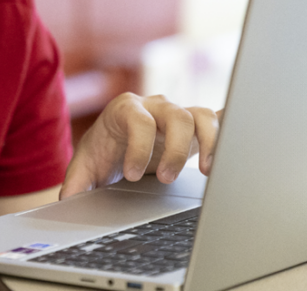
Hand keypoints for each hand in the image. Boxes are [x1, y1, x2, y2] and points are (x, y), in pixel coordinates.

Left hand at [60, 93, 220, 199]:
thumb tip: (67, 200)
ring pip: (202, 116)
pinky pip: (219, 120)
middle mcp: (155, 106)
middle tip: (167, 180)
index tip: (132, 176)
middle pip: (176, 116)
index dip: (138, 147)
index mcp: (125, 109)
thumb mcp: (86, 164)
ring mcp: (179, 114)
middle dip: (174, 150)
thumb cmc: (104, 150)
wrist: (118, 142)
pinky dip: (229, 132)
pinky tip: (238, 148)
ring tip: (207, 172)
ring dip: (210, 142)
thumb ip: (77, 181)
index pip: (138, 120)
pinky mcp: (197, 126)